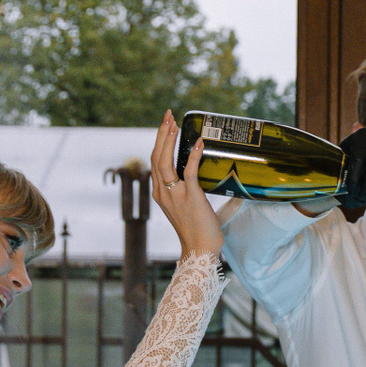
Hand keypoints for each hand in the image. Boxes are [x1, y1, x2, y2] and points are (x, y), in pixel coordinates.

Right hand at [152, 112, 222, 256]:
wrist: (200, 250)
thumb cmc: (199, 232)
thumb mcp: (188, 208)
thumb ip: (192, 191)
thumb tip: (209, 177)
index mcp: (160, 193)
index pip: (155, 162)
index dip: (160, 142)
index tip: (166, 126)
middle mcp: (163, 192)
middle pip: (156, 156)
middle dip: (161, 133)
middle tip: (168, 116)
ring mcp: (175, 194)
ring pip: (164, 160)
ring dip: (169, 139)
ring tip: (175, 123)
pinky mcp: (190, 197)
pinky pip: (188, 170)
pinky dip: (193, 155)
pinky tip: (199, 143)